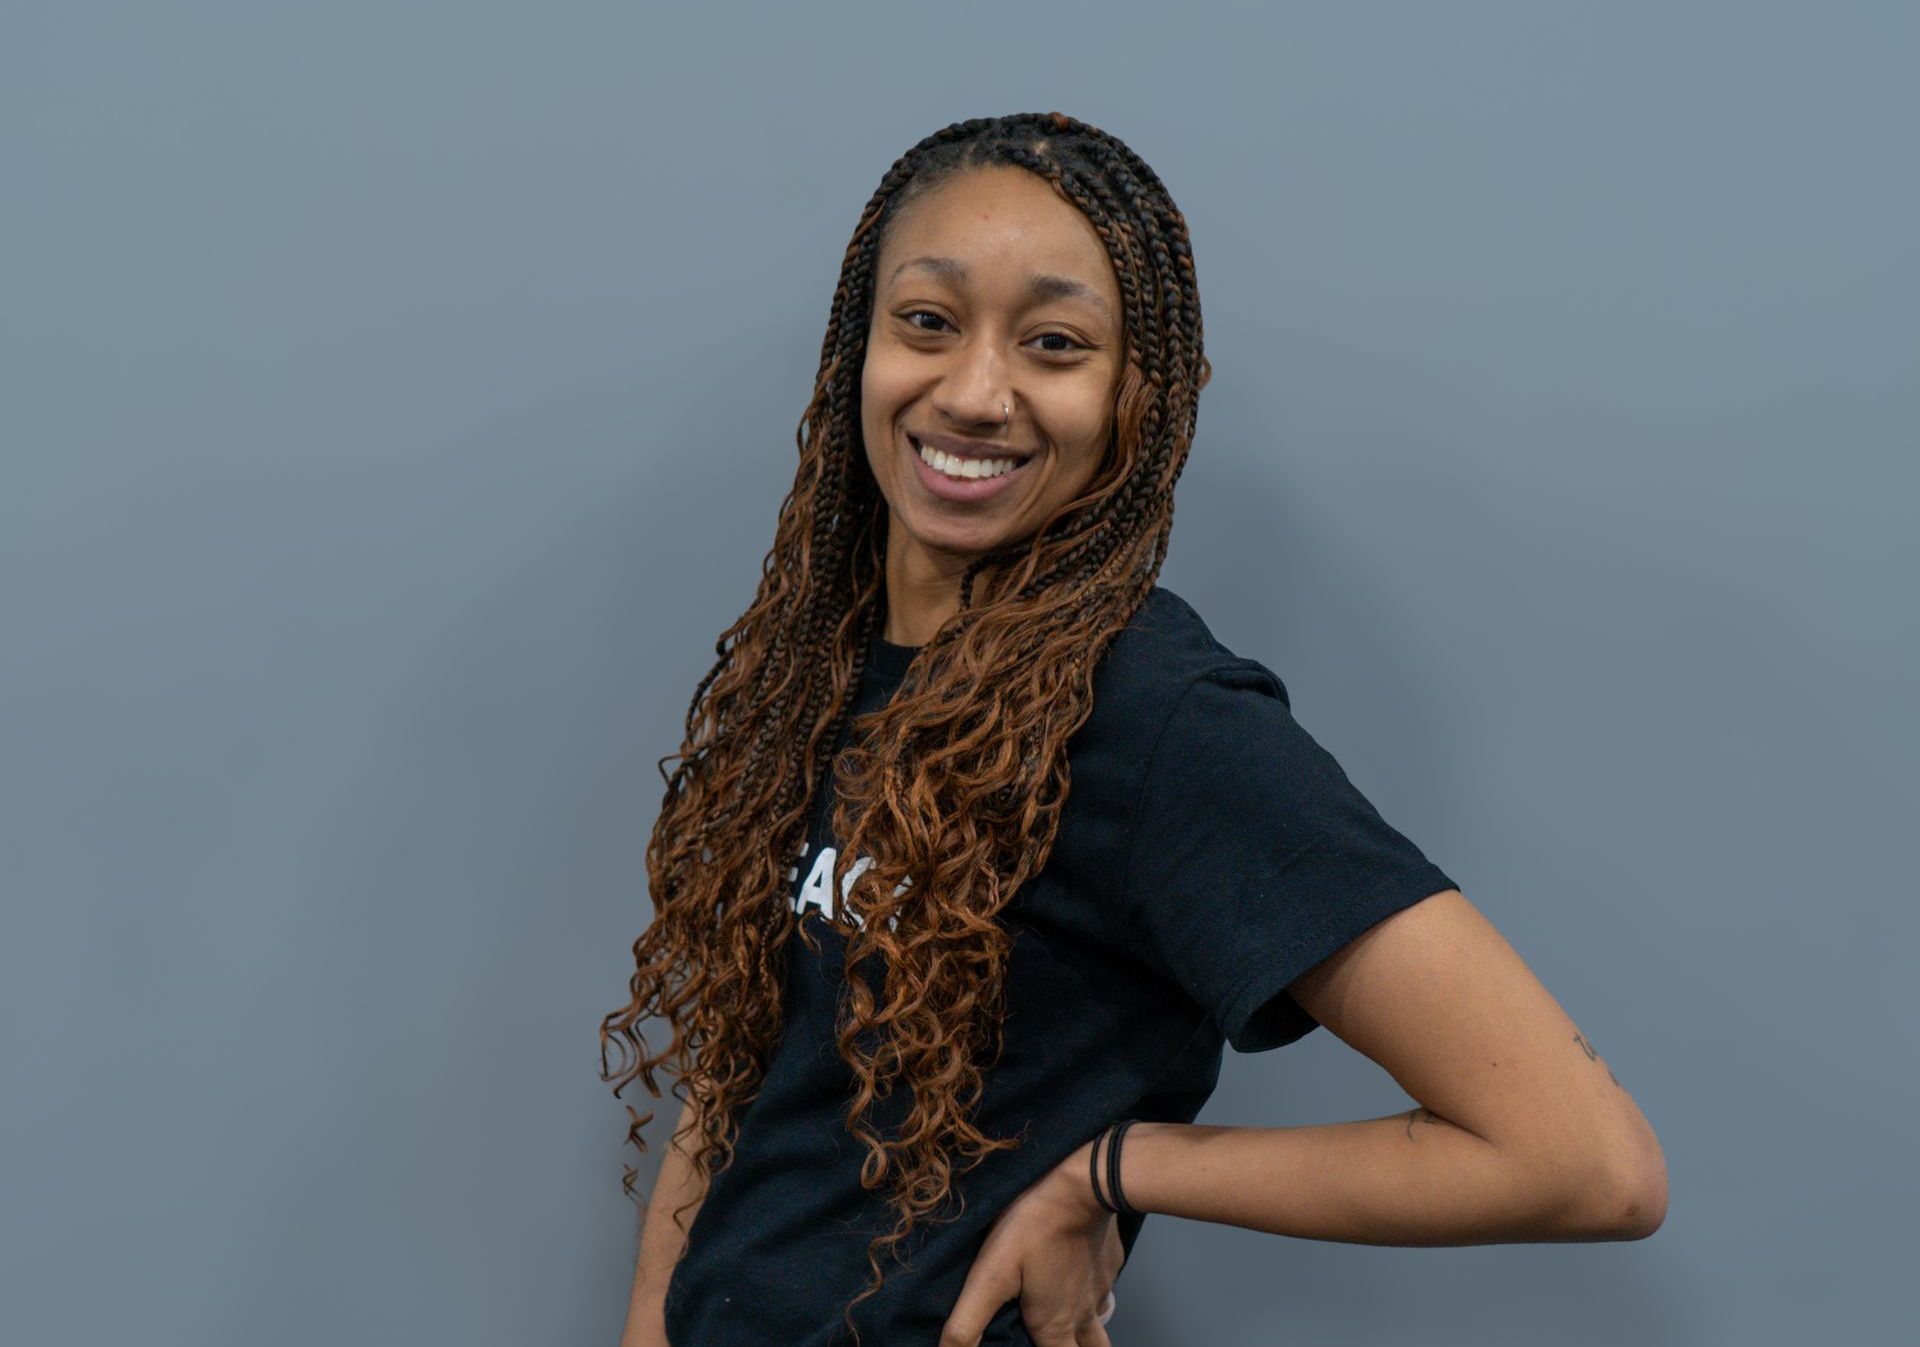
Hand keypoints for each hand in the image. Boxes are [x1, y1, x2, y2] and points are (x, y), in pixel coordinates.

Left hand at [939, 1136, 1124, 1345]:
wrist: (1085, 1181)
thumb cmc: (1033, 1225)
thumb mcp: (990, 1275)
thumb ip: (968, 1322)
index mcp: (1054, 1326)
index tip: (1031, 1346)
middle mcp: (1083, 1315)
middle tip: (1059, 1342)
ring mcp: (1102, 1287)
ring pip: (1098, 1323)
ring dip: (1085, 1330)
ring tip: (1065, 1319)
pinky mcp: (1110, 1261)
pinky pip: (1102, 1287)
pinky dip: (1089, 1291)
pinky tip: (1074, 1273)